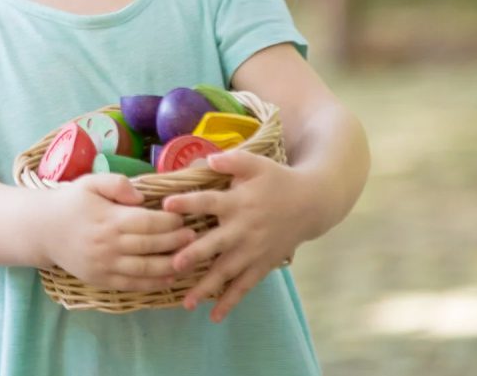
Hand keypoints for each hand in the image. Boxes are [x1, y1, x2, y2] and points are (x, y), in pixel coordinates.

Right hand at [38, 173, 197, 291]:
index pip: (147, 222)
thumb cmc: (71, 202)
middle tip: (195, 237)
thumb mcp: (90, 182)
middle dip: (176, 242)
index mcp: (108, 218)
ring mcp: (105, 264)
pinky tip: (169, 278)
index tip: (184, 218)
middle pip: (150, 245)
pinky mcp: (102, 279)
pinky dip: (153, 284)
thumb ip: (117, 183)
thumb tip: (141, 196)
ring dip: (170, 265)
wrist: (43, 229)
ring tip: (189, 259)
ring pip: (145, 269)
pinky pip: (132, 285)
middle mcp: (109, 244)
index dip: (169, 221)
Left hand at [161, 151, 310, 322]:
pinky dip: (230, 301)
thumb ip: (232, 160)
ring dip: (206, 287)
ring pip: (227, 272)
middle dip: (194, 255)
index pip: (209, 202)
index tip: (166, 206)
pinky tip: (215, 316)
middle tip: (173, 265)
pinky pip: (244, 286)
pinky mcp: (262, 265)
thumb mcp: (257, 163)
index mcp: (238, 203)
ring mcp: (253, 251)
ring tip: (186, 303)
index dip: (188, 203)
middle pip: (215, 244)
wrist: (310, 204)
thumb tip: (208, 159)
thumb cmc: (277, 180)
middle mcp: (243, 229)